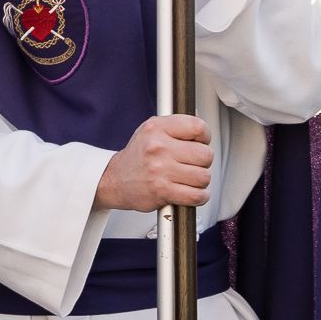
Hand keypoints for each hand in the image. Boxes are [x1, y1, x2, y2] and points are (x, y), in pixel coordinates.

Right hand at [95, 115, 213, 211]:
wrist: (114, 180)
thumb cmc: (137, 157)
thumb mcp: (151, 131)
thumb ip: (176, 126)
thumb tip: (201, 122)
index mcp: (157, 128)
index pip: (198, 127)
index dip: (205, 137)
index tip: (200, 143)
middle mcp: (158, 147)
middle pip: (206, 155)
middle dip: (203, 162)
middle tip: (191, 164)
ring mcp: (160, 170)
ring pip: (203, 177)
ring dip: (200, 181)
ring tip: (187, 179)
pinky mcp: (162, 191)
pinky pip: (196, 196)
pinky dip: (199, 196)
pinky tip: (190, 192)